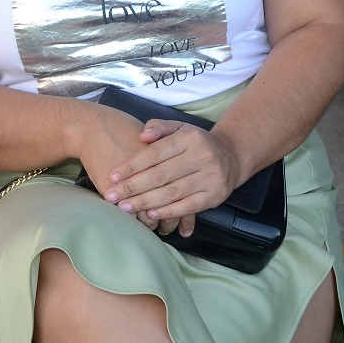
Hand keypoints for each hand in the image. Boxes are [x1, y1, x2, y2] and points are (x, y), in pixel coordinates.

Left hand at [102, 120, 239, 224]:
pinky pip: (187, 207)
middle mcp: (201, 157)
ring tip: (125, 207)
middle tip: (112, 196)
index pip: (154, 153)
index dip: (131, 166)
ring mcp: (209, 178)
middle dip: (133, 187)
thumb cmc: (195, 142)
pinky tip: (150, 214)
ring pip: (171, 193)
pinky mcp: (214, 196)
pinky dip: (167, 212)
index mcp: (188, 138)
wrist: (231, 155)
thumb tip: (142, 136)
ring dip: (145, 202)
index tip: (113, 176)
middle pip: (160, 175)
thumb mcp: (179, 127)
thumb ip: (159, 127)